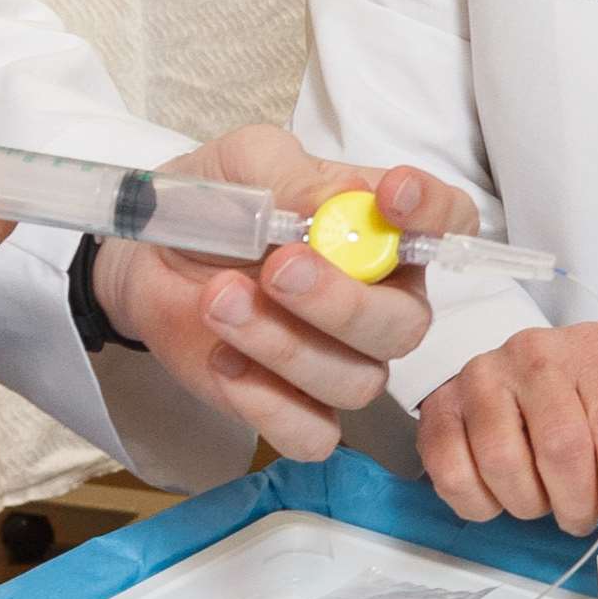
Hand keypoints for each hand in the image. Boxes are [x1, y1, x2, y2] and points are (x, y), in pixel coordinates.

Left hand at [86, 125, 456, 464]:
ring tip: (220, 299)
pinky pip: (311, 434)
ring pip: (355, 382)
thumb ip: (295, 178)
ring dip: (286, 345)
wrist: (150, 256)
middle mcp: (380, 302)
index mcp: (384, 233)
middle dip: (343, 302)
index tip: (389, 196)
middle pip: (404, 325)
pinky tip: (223, 360)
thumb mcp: (248, 164)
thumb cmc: (217, 203)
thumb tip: (341, 201)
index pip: (448, 222)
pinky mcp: (294, 409)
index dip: (432, 213)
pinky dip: (267, 404)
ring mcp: (341, 361)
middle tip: (279, 267)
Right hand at [415, 320, 597, 548]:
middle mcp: (535, 354)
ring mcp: (482, 376)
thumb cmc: (578, 401)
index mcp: (593, 352)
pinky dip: (481, 504)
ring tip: (540, 495)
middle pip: (560, 446)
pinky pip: (454, 475)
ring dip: (528, 503)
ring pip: (503, 462)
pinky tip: (499, 492)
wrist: (519, 371)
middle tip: (578, 518)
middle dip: (575, 503)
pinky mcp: (440, 406)